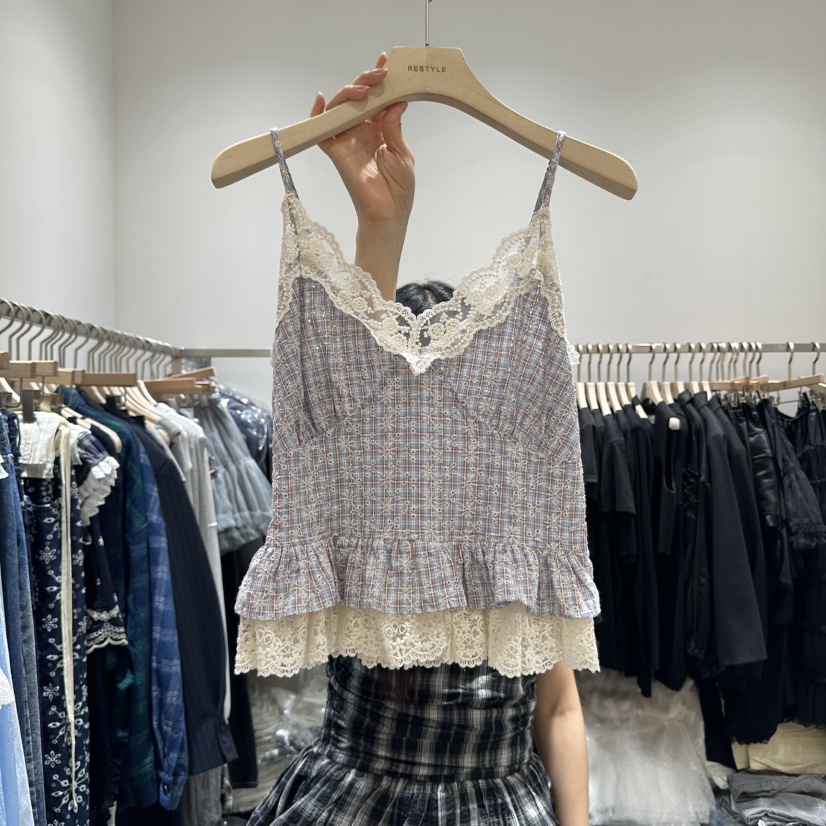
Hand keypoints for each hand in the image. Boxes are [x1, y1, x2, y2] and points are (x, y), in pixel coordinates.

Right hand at [311, 53, 414, 228]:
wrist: (388, 214)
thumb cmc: (399, 189)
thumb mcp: (402, 152)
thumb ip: (394, 125)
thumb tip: (395, 99)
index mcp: (380, 130)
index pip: (377, 99)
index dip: (380, 80)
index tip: (387, 61)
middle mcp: (362, 132)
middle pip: (358, 98)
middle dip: (368, 81)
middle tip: (381, 73)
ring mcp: (348, 140)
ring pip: (342, 108)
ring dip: (350, 92)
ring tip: (364, 88)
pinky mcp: (336, 152)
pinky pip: (322, 130)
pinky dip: (319, 114)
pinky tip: (323, 99)